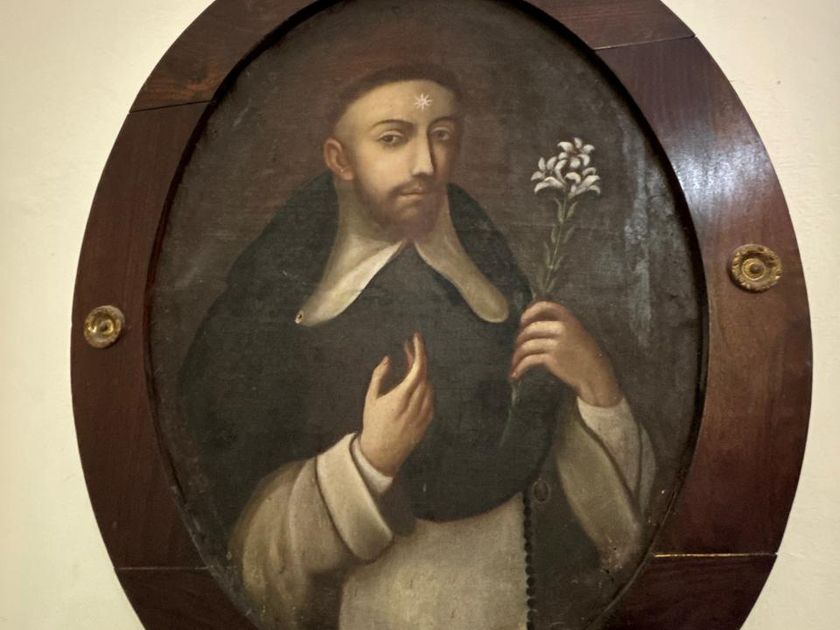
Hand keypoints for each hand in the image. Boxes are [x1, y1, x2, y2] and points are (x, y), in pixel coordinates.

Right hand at [359, 333, 434, 475]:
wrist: (382, 452)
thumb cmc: (373, 423)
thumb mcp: (370, 398)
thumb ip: (379, 375)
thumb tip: (388, 358)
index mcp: (401, 397)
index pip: (417, 368)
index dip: (419, 350)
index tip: (416, 337)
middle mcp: (416, 404)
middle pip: (424, 374)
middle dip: (418, 358)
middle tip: (408, 347)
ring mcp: (424, 413)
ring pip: (429, 385)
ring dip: (420, 372)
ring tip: (409, 364)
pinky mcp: (428, 420)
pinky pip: (430, 397)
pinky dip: (424, 386)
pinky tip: (414, 383)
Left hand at [510, 301, 621, 407]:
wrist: (596, 374)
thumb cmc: (585, 355)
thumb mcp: (576, 333)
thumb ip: (559, 326)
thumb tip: (533, 324)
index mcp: (569, 319)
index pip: (545, 306)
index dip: (530, 312)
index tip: (523, 321)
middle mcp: (562, 328)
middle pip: (530, 329)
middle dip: (520, 339)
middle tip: (518, 347)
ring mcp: (556, 343)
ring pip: (527, 346)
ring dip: (517, 356)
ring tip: (515, 364)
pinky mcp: (552, 359)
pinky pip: (529, 360)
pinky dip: (519, 367)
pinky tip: (516, 374)